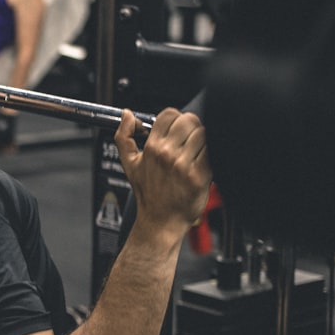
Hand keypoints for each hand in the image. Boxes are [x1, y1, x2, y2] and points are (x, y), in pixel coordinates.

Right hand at [115, 108, 210, 235]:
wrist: (160, 221)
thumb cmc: (148, 193)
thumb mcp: (129, 164)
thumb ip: (124, 136)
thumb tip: (127, 115)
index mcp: (152, 148)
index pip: (169, 114)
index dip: (175, 119)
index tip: (176, 129)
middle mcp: (167, 154)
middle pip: (189, 120)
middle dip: (190, 127)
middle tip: (188, 140)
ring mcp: (184, 165)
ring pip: (202, 133)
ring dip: (201, 140)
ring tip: (195, 152)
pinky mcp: (200, 175)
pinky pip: (211, 151)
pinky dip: (209, 154)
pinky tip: (201, 162)